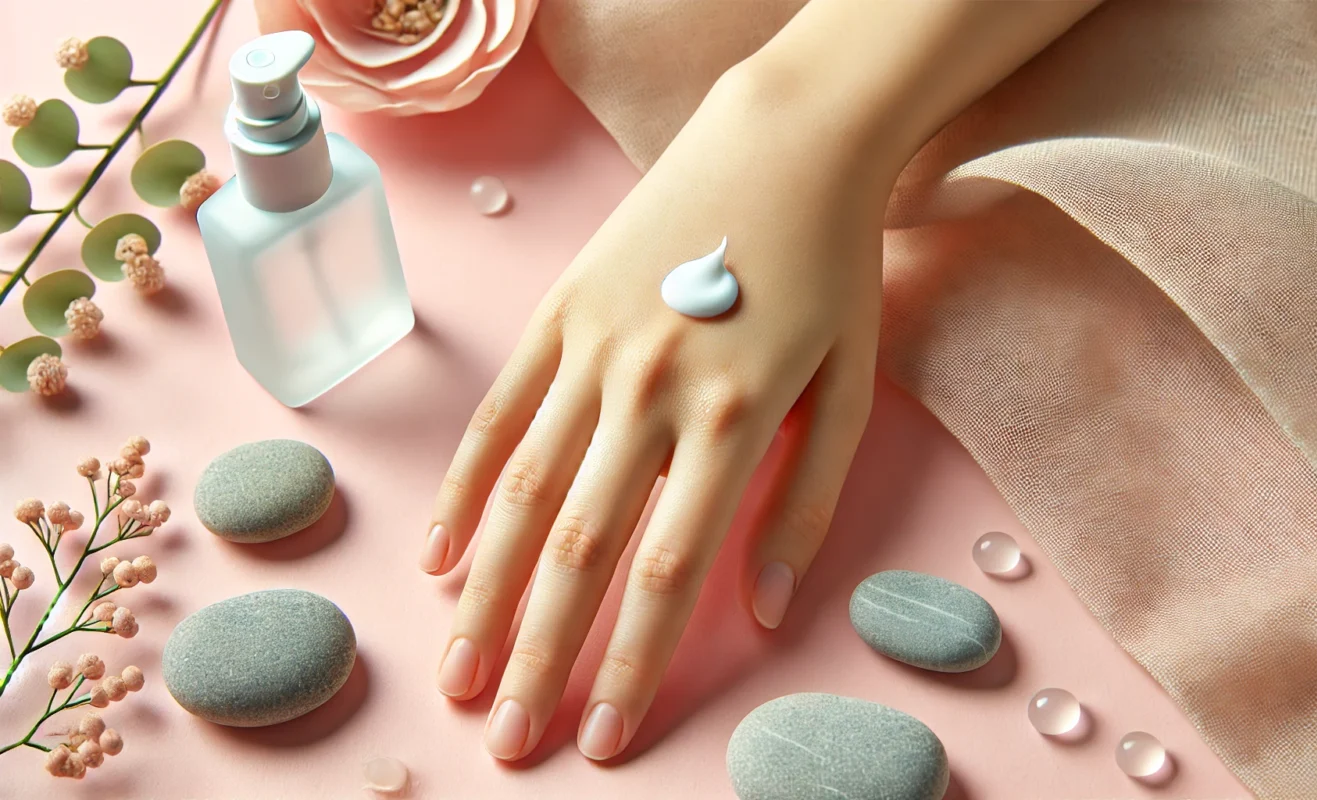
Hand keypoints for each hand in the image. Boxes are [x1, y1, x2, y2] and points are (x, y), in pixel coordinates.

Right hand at [422, 68, 883, 761]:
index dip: (633, 665)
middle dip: (540, 655)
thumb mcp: (849, 389)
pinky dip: (465, 487)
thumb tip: (767, 611)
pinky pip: (500, 414)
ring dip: (485, 592)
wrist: (784, 143)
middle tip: (504, 738)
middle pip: (578, 548)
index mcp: (732, 418)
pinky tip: (441, 556)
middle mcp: (650, 390)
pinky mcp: (559, 312)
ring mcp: (593, 348)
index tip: (600, 737)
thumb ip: (806, 503)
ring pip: (522, 490)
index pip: (670, 571)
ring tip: (458, 671)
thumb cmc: (828, 274)